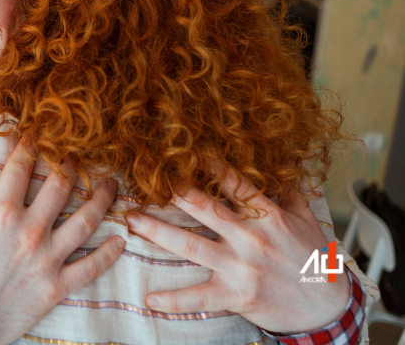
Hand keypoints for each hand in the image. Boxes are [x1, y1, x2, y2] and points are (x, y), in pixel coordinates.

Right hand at [0, 141, 124, 344]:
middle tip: (79, 149)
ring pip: (86, 221)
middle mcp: (30, 232)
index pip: (22, 165)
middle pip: (61, 186)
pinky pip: (91, 268)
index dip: (31, 142)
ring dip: (102, 198)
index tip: (38, 130)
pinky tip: (120, 239)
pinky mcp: (56, 288)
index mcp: (0, 213)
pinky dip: (109, 253)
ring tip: (111, 183)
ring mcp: (47, 261)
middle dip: (71, 162)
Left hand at [126, 171, 350, 333]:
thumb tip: (286, 155)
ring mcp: (241, 267)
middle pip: (204, 207)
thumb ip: (290, 188)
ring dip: (157, 232)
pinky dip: (174, 300)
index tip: (180, 152)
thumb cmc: (315, 260)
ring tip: (131, 221)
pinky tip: (150, 298)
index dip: (206, 165)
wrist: (328, 308)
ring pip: (191, 245)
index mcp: (267, 215)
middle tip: (144, 179)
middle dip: (172, 192)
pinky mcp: (236, 295)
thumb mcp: (307, 218)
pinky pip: (199, 297)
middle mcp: (251, 237)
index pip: (232, 182)